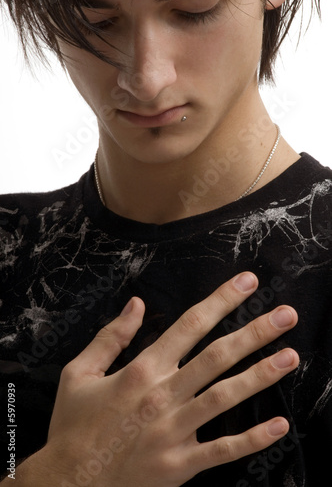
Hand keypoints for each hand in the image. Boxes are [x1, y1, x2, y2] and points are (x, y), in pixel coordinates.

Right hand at [42, 272, 297, 486]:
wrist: (67, 482)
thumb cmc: (73, 424)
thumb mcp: (79, 372)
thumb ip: (111, 335)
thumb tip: (136, 302)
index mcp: (142, 369)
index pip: (190, 325)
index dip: (221, 300)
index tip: (247, 282)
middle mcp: (163, 395)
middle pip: (218, 356)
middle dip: (255, 332)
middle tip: (286, 315)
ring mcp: (174, 431)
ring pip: (226, 397)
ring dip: (261, 375)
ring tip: (291, 356)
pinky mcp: (180, 464)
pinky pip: (223, 450)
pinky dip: (252, 439)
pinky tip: (279, 425)